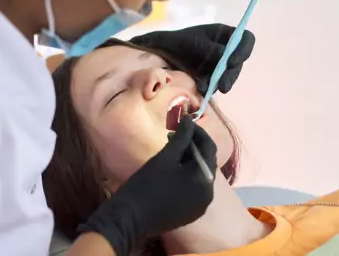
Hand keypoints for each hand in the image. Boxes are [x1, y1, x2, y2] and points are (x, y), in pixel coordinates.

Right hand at [78, 117, 216, 255]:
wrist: (129, 218)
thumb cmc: (146, 184)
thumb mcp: (165, 157)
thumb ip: (181, 137)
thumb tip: (189, 120)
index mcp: (205, 179)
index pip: (209, 148)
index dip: (197, 132)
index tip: (184, 121)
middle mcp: (208, 194)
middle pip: (206, 162)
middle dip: (193, 145)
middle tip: (175, 133)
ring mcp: (200, 206)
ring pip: (200, 175)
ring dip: (189, 160)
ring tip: (172, 148)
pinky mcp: (191, 212)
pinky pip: (194, 187)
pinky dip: (187, 175)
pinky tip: (173, 168)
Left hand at [130, 24, 254, 94]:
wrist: (160, 53)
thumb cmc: (177, 41)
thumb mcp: (192, 41)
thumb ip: (208, 47)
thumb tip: (223, 55)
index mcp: (224, 34)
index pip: (246, 39)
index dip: (243, 50)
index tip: (231, 62)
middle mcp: (226, 49)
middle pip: (238, 61)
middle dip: (231, 75)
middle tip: (223, 87)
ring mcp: (220, 64)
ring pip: (229, 75)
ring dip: (221, 83)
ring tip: (206, 88)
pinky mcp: (212, 77)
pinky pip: (217, 84)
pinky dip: (210, 87)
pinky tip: (201, 89)